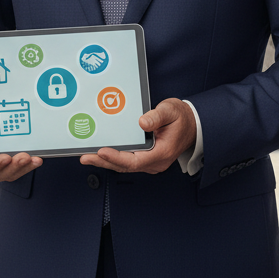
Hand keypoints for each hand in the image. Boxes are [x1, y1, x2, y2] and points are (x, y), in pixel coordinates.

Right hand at [0, 104, 42, 182]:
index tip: (4, 157)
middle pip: (1, 173)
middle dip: (13, 167)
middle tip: (23, 157)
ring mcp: (1, 162)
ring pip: (13, 171)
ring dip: (25, 167)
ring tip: (34, 159)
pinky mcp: (13, 158)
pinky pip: (22, 166)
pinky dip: (30, 164)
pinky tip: (38, 157)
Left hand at [79, 98, 195, 174]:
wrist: (192, 125)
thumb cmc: (182, 119)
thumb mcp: (171, 111)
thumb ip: (157, 116)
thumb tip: (142, 122)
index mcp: (162, 153)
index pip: (135, 160)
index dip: (116, 158)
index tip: (102, 151)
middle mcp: (155, 162)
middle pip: (125, 166)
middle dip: (104, 162)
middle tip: (85, 157)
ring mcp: (150, 162)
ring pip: (124, 166)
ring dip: (105, 162)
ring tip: (87, 156)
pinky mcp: (146, 158)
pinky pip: (127, 161)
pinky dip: (113, 158)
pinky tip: (101, 153)